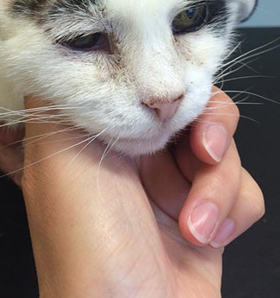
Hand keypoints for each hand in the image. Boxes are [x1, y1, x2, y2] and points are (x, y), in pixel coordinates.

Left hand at [22, 89, 263, 297]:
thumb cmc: (86, 242)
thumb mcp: (56, 153)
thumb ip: (62, 97)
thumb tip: (64, 55)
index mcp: (102, 135)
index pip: (144, 85)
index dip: (169, 84)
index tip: (179, 97)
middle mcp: (136, 156)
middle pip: (193, 110)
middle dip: (208, 131)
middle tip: (202, 153)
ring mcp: (173, 186)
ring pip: (223, 148)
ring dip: (217, 185)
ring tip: (195, 222)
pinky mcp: (208, 215)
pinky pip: (240, 189)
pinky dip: (230, 210)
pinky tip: (206, 238)